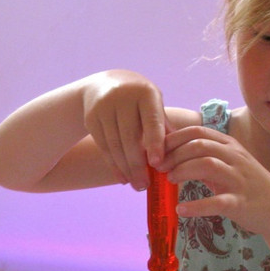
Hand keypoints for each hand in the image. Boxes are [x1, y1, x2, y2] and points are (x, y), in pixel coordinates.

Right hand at [80, 71, 169, 189]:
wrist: (103, 85)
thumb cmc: (138, 100)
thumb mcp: (152, 105)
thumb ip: (163, 127)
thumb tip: (178, 155)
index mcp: (145, 93)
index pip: (151, 120)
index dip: (155, 143)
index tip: (158, 164)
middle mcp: (123, 97)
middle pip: (130, 137)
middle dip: (137, 164)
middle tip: (145, 185)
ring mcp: (104, 107)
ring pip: (114, 144)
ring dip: (125, 169)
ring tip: (135, 185)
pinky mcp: (91, 118)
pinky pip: (103, 146)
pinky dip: (113, 165)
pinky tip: (122, 177)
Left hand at [164, 126, 269, 236]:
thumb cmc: (247, 186)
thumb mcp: (228, 164)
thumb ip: (204, 156)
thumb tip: (169, 154)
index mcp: (229, 146)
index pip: (198, 132)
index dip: (173, 138)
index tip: (157, 149)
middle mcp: (235, 158)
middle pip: (199, 146)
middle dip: (174, 154)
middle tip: (159, 166)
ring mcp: (239, 179)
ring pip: (208, 165)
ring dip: (183, 170)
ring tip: (170, 180)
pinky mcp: (241, 202)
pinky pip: (217, 202)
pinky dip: (196, 206)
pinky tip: (181, 210)